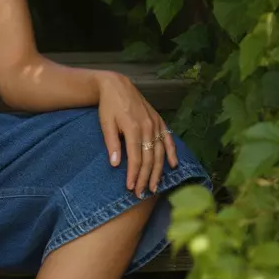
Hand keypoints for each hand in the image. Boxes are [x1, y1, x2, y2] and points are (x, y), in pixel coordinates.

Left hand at [96, 71, 177, 196]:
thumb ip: (112, 144)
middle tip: (142, 193)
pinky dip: (172, 152)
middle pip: (149, 159)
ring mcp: (155, 124)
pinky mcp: (159, 121)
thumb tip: (115, 164)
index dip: (134, 175)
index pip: (136, 158)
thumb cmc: (108, 106)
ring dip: (159, 171)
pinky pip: (168, 139)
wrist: (117, 85)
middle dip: (146, 178)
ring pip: (160, 152)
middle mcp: (148, 127)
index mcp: (133, 128)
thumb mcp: (105, 124)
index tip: (131, 188)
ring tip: (155, 187)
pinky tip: (173, 165)